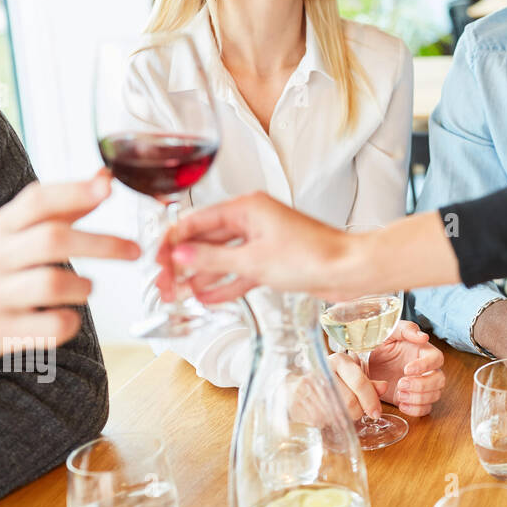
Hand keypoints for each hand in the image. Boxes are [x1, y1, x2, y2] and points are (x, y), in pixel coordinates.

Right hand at [0, 171, 139, 359]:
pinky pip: (49, 327)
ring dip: (83, 286)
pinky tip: (66, 316)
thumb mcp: (15, 233)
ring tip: (85, 287)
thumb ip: (62, 208)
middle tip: (134, 251)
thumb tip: (105, 178)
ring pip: (52, 284)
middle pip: (53, 240)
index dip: (74, 192)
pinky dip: (70, 322)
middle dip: (102, 244)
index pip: (35, 201)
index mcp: (1, 228)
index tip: (108, 188)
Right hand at [156, 193, 352, 303]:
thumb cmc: (312, 256)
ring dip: (201, 276)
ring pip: (222, 257)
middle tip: (165, 286)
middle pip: (206, 240)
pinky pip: (241, 270)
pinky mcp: (273, 259)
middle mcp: (253, 219)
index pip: (195, 221)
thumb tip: (180, 257)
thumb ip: (214, 260)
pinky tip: (207, 298)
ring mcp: (263, 239)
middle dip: (184, 263)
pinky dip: (225, 283)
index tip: (155, 263)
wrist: (350, 269)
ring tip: (178, 295)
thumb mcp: (254, 261)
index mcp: (247, 208)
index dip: (172, 243)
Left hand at [329, 321, 445, 419]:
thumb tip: (424, 337)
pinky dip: (416, 410)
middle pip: (440, 379)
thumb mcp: (388, 333)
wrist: (364, 364)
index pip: (437, 359)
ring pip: (435, 395)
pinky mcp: (413, 400)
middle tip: (401, 384)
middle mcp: (426, 369)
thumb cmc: (378, 345)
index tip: (406, 370)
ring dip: (419, 398)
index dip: (425, 366)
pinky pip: (425, 409)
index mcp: (423, 351)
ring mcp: (421, 386)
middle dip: (422, 385)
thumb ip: (405, 330)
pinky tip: (402, 404)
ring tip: (400, 394)